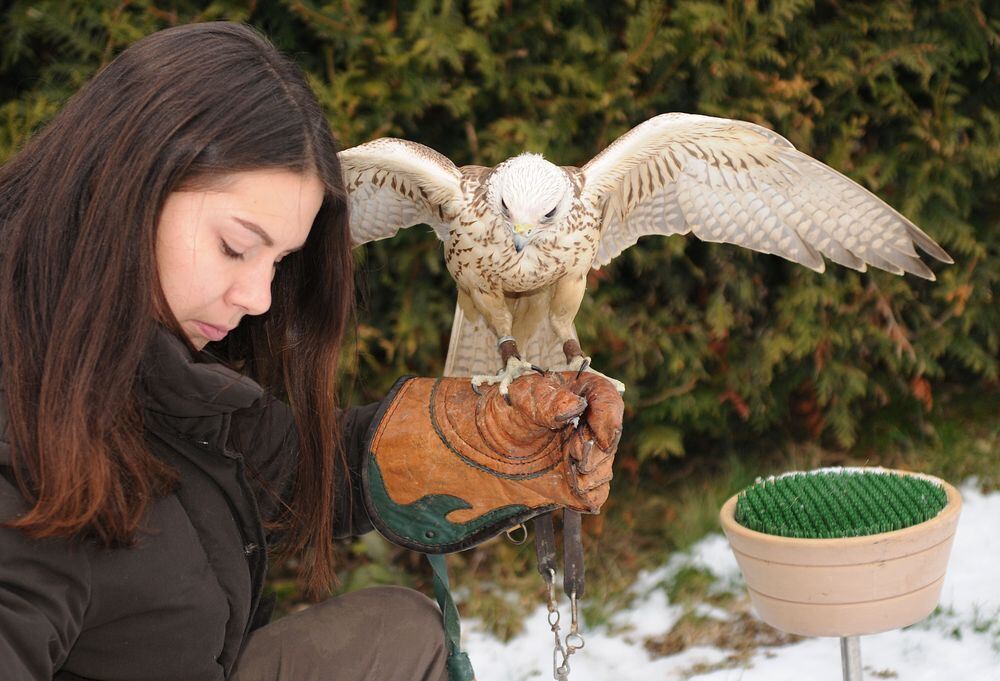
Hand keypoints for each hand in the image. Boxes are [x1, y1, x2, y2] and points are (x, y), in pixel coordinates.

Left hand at [481, 371, 623, 511]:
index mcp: (583, 393)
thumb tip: (575, 405)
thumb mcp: (521, 401)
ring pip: (605, 468)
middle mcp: (592, 424)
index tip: (600, 439)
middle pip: (611, 439)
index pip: (609, 400)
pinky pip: (597, 493)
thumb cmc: (508, 413)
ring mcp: (588, 453)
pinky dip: (587, 494)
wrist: (490, 448)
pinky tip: (570, 485)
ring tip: (564, 465)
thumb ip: (546, 401)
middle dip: (594, 451)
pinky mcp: (581, 481)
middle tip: (572, 454)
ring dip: (588, 473)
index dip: (610, 420)